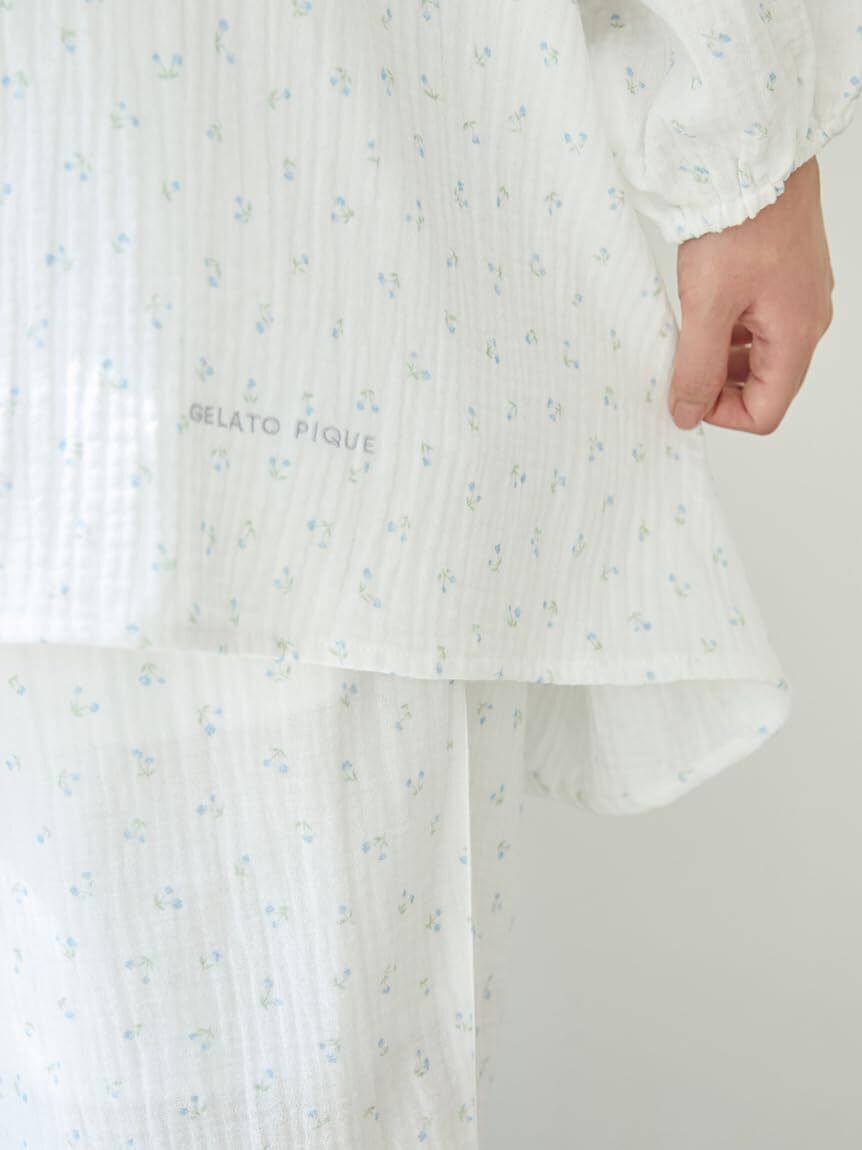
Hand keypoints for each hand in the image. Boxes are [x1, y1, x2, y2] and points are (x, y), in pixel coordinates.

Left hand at [668, 155, 834, 433]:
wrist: (754, 154)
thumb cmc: (738, 222)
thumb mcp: (707, 306)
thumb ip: (697, 368)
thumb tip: (687, 415)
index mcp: (796, 337)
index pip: (765, 412)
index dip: (721, 414)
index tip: (685, 391)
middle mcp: (807, 321)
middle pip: (763, 385)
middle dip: (718, 384)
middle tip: (679, 359)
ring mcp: (798, 297)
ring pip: (757, 354)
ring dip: (719, 355)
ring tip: (686, 327)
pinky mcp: (785, 276)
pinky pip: (757, 322)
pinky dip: (726, 326)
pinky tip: (700, 305)